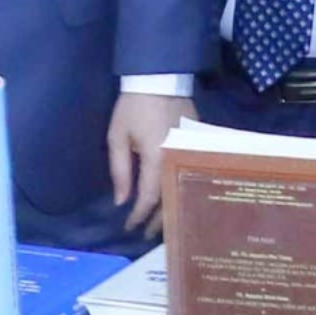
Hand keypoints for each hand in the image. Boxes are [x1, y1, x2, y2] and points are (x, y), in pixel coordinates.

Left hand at [105, 91, 192, 233]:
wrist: (161, 78)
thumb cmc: (134, 107)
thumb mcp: (117, 137)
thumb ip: (120, 171)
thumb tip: (121, 201)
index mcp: (158, 158)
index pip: (150, 198)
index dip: (138, 216)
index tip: (129, 227)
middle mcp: (179, 161)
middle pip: (171, 199)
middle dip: (158, 221)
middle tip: (145, 236)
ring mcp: (191, 154)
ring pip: (183, 190)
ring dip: (171, 209)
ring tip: (159, 225)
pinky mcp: (198, 147)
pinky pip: (190, 176)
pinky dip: (180, 191)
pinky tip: (173, 200)